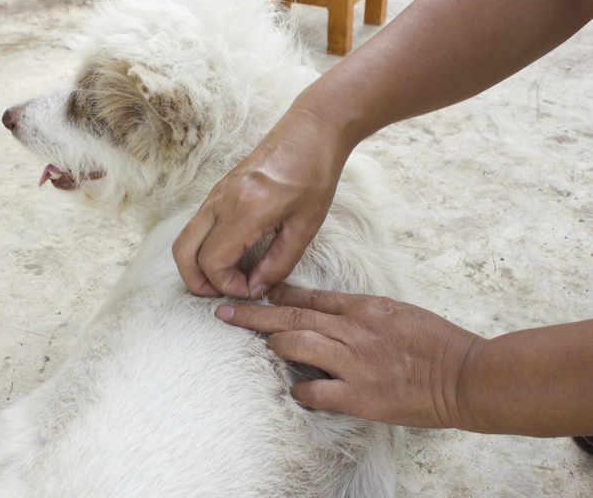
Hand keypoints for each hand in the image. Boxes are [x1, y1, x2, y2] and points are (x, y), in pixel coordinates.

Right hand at [173, 101, 348, 298]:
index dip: (227, 286)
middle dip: (197, 282)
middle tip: (224, 293)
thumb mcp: (305, 227)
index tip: (252, 289)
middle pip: (183, 254)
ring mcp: (215, 195)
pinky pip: (197, 227)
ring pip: (184, 240)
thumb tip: (256, 288)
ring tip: (226, 279)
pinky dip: (203, 249)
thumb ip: (279, 263)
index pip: (213, 262)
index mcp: (244, 211)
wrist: (310, 132)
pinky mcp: (218, 192)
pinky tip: (232, 256)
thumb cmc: (314, 175)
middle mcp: (221, 202)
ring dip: (196, 266)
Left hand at [215, 283, 482, 428]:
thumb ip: (358, 309)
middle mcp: (352, 330)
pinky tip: (297, 392)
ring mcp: (353, 363)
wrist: (465, 376)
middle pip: (291, 315)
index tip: (254, 292)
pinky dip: (300, 391)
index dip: (276, 293)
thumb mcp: (395, 310)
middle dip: (252, 314)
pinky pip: (314, 392)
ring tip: (263, 346)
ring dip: (274, 345)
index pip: (309, 295)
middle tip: (223, 311)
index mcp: (363, 307)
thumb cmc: (435, 342)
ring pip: (295, 344)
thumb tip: (323, 309)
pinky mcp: (359, 396)